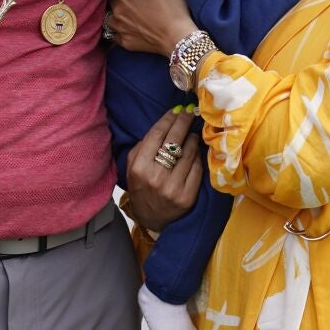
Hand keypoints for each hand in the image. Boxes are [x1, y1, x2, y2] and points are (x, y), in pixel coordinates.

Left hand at [108, 0, 195, 55]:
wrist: (177, 36)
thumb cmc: (171, 6)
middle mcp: (116, 10)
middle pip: (113, 0)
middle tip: (135, 1)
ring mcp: (119, 28)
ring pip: (110, 18)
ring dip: (116, 15)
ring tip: (129, 15)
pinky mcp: (125, 42)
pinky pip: (114, 35)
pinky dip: (118, 32)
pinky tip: (127, 29)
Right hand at [126, 109, 201, 230]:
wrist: (151, 219)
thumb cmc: (142, 187)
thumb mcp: (132, 167)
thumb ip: (143, 146)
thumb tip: (165, 123)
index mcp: (139, 168)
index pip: (157, 135)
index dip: (168, 119)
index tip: (177, 110)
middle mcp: (156, 177)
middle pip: (174, 140)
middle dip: (183, 122)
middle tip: (189, 113)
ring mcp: (173, 187)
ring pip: (189, 152)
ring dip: (192, 139)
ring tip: (192, 133)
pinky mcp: (188, 196)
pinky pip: (197, 168)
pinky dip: (197, 156)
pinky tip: (195, 151)